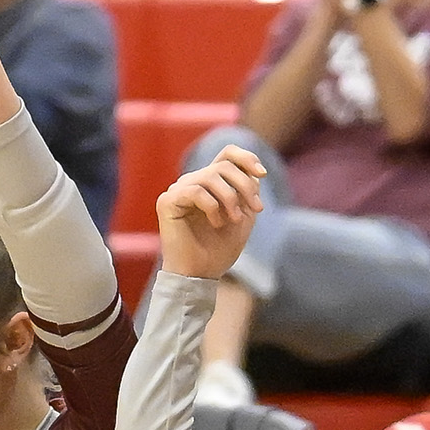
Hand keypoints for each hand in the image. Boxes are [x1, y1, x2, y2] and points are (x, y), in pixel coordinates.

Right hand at [158, 147, 269, 279]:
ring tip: (234, 220)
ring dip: (230, 198)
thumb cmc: (219, 250)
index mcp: (210, 183)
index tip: (262, 175)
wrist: (200, 275)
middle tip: (256, 209)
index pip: (227, 154)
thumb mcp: (243, 217)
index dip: (246, 157)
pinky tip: (216, 223)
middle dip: (245, 185)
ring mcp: (178, 190)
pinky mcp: (167, 201)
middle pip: (223, 165)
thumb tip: (254, 171)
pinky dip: (212, 207)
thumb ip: (248, 192)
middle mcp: (193, 182)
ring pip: (210, 175)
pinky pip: (195, 190)